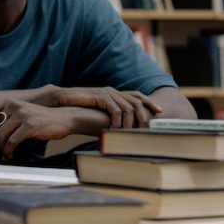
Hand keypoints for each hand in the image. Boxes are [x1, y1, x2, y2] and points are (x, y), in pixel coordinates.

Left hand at [0, 100, 76, 161]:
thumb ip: (7, 119)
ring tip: (1, 157)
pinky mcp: (29, 125)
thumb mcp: (22, 114)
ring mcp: (21, 114)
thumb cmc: (41, 120)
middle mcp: (12, 105)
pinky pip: (12, 141)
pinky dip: (8, 151)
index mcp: (8, 102)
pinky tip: (9, 156)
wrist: (64, 119)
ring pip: (0, 136)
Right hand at [41, 86, 160, 128]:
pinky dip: (118, 119)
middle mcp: (113, 91)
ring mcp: (107, 93)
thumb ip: (110, 116)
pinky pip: (115, 109)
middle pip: (137, 99)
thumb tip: (122, 129)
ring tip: (132, 132)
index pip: (137, 95)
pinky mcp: (100, 96)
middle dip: (145, 113)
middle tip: (148, 127)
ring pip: (128, 106)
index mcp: (114, 93)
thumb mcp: (99, 111)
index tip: (160, 111)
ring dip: (132, 120)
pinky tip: (116, 128)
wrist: (63, 100)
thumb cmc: (80, 108)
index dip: (149, 101)